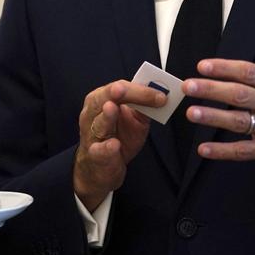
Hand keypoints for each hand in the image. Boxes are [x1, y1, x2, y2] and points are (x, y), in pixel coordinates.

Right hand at [73, 80, 165, 211]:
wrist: (104, 166)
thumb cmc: (119, 136)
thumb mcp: (134, 119)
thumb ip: (144, 106)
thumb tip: (162, 96)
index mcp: (102, 100)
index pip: (119, 88)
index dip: (137, 90)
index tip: (159, 94)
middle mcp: (92, 114)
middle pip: (102, 99)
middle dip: (112, 93)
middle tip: (121, 89)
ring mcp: (92, 135)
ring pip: (98, 123)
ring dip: (105, 116)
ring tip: (111, 107)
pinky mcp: (96, 156)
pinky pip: (99, 151)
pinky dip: (106, 148)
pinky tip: (114, 144)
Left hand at [183, 15, 254, 189]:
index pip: (251, 73)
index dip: (226, 68)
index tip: (203, 66)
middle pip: (241, 96)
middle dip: (213, 90)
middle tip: (189, 86)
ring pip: (240, 122)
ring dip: (214, 117)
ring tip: (192, 112)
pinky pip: (244, 151)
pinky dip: (223, 151)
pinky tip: (204, 148)